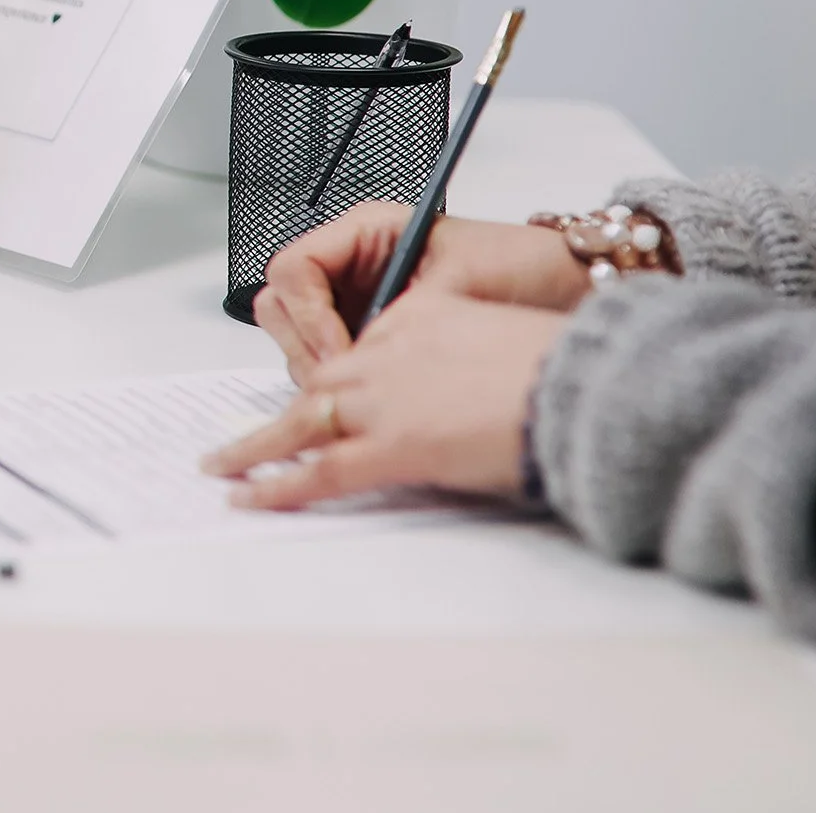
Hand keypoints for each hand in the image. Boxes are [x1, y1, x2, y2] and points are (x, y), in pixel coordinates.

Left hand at [203, 289, 563, 508]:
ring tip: (223, 467)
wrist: (593, 383)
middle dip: (282, 412)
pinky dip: (278, 485)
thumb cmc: (571, 365)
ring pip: (303, 420)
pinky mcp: (396, 444)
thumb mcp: (508, 342)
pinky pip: (320, 469)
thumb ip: (468, 361)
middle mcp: (392, 349)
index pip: (360, 346)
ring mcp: (388, 397)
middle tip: (243, 435)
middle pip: (320, 380)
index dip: (341, 381)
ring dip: (257, 447)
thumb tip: (463, 395)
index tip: (329, 400)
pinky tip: (249, 498)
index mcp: (420, 317)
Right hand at [257, 202, 587, 384]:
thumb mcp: (458, 284)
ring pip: (296, 337)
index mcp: (365, 232)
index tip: (342, 354)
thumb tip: (360, 358)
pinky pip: (329, 362)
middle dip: (305, 346)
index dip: (308, 316)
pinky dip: (340, 383)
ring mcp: (353, 301)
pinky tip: (376, 396)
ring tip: (364, 393)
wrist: (568, 289)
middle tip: (342, 381)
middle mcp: (351, 265)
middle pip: (282, 303)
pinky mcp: (368, 336)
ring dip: (319, 369)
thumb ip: (403, 315)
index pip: (294, 269)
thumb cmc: (523, 269)